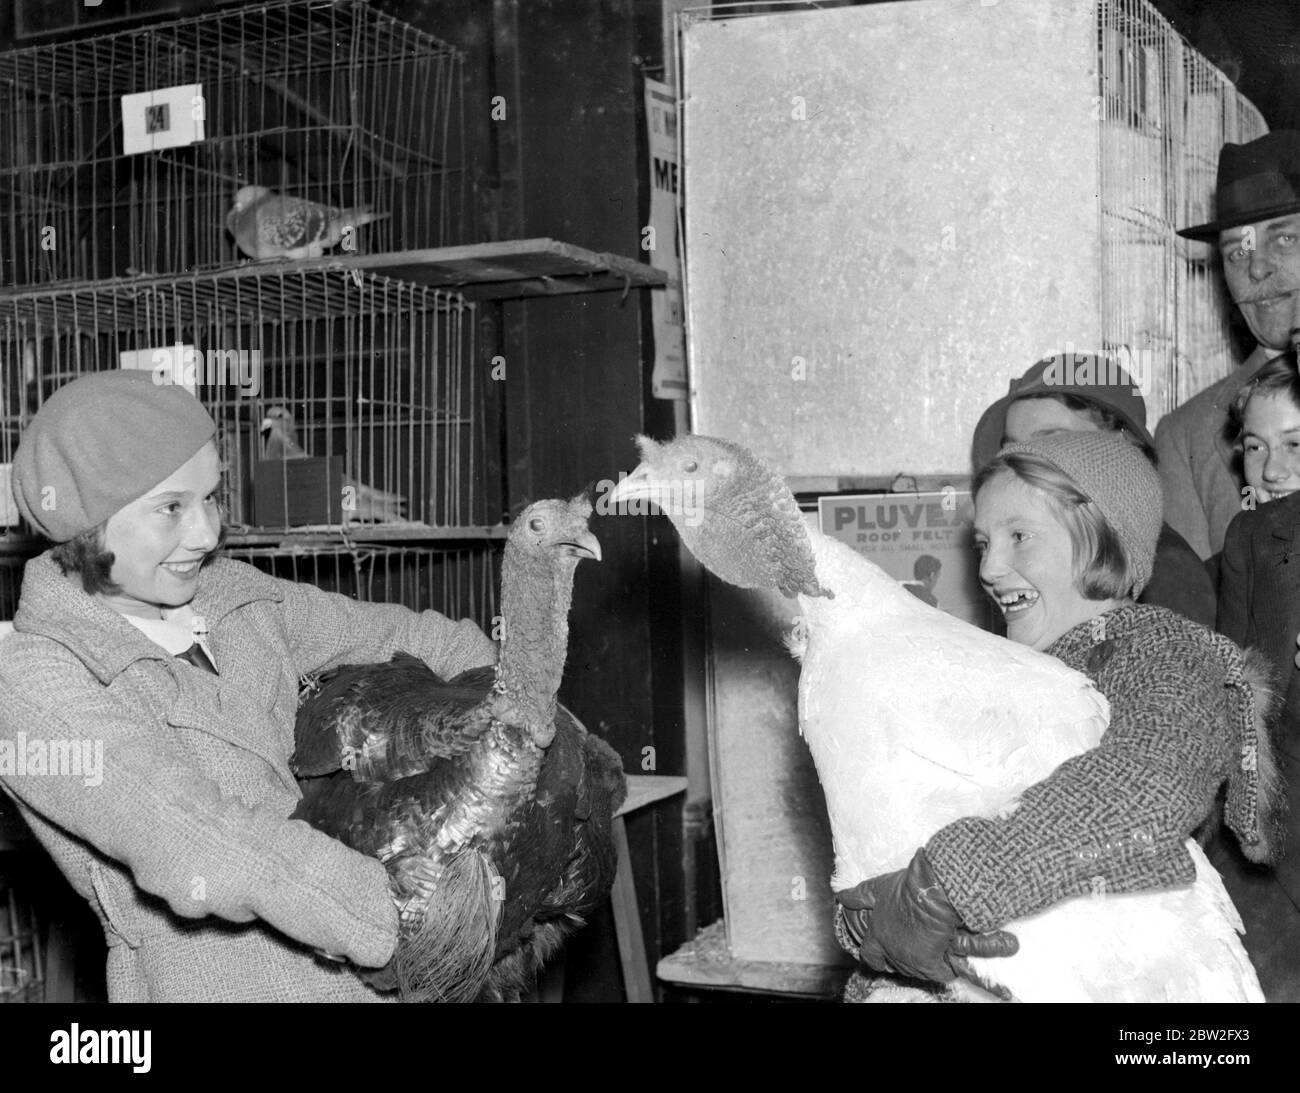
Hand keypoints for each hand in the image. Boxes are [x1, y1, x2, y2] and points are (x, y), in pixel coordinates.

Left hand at [835, 849, 1018, 982]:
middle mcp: (890, 951)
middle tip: (910, 949)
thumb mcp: (877, 888)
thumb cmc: (904, 888)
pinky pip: (938, 974)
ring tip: (929, 951)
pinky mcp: (930, 965)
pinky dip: (943, 968)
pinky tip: (947, 958)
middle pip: (893, 965)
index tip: (880, 955)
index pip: (868, 954)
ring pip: (914, 972)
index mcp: (876, 935)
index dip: (874, 955)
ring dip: (920, 964)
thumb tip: (840, 897)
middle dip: (899, 959)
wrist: (932, 893)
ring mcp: (910, 961)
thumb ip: (858, 896)